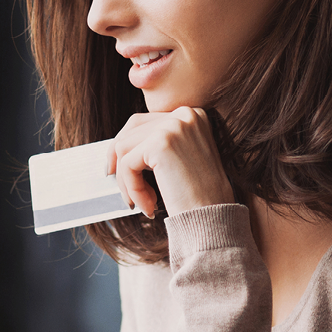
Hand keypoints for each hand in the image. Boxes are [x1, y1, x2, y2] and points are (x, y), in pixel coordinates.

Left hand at [107, 107, 233, 218]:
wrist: (215, 217)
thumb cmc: (199, 196)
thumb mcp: (181, 159)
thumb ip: (158, 143)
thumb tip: (118, 144)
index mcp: (192, 114)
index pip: (144, 122)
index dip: (125, 145)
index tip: (116, 168)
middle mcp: (184, 114)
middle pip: (130, 130)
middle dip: (120, 162)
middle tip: (118, 186)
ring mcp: (173, 126)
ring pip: (124, 148)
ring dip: (127, 181)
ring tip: (142, 203)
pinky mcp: (161, 143)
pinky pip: (128, 164)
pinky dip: (131, 188)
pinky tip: (148, 206)